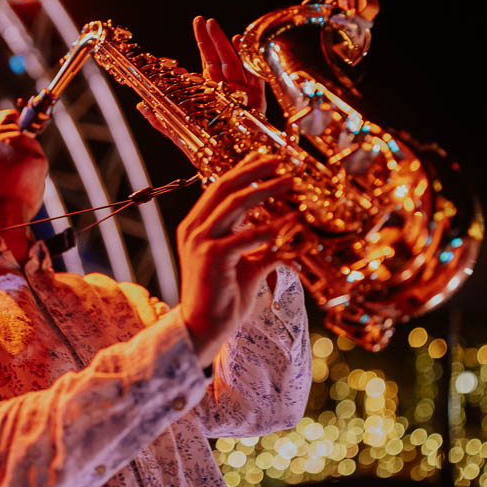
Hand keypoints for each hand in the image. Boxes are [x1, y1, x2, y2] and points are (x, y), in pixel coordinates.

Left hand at [136, 16, 266, 149]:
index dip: (202, 43)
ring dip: (224, 45)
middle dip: (212, 39)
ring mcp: (243, 95)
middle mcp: (229, 90)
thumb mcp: (181, 135)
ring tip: (215, 27)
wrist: (233, 168)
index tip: (197, 25)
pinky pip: (254, 78)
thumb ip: (162, 122)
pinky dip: (248, 61)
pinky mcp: (256, 102)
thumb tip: (141, 107)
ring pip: (234, 64)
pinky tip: (241, 44)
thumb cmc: (210, 152)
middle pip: (219, 59)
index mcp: (213, 93)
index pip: (207, 63)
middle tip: (203, 21)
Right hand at [177, 155, 298, 366]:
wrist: (202, 328)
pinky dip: (271, 226)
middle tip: (279, 161)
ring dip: (265, 190)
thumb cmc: (222, 298)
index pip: (219, 189)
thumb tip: (282, 240)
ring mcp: (200, 241)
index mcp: (197, 227)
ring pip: (235, 204)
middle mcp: (194, 229)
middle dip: (253, 171)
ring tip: (288, 181)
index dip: (243, 171)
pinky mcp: (212, 256)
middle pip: (225, 187)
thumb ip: (259, 249)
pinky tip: (291, 220)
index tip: (265, 159)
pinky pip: (247, 235)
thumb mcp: (244, 266)